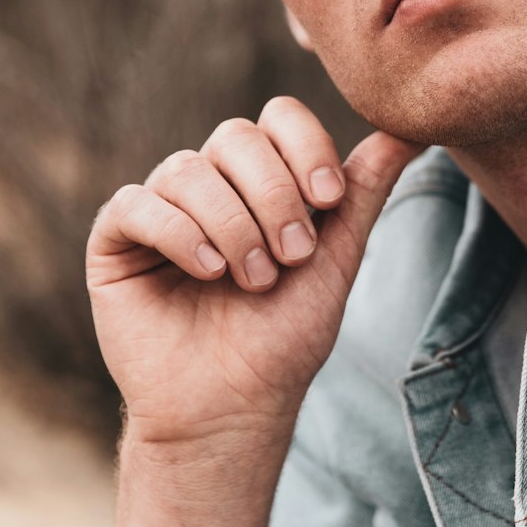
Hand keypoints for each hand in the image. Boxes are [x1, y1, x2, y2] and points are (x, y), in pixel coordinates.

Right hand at [86, 98, 419, 444]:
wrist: (232, 408)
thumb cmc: (284, 340)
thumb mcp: (335, 260)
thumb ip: (363, 193)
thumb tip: (410, 131)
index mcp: (261, 181)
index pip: (279, 118)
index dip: (306, 147)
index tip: (328, 200)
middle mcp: (209, 185)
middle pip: (236, 136)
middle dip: (273, 196)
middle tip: (291, 257)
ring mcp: (160, 209)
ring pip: (188, 169)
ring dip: (231, 225)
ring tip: (252, 280)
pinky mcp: (116, 241)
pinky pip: (137, 203)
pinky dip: (178, 233)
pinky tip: (206, 272)